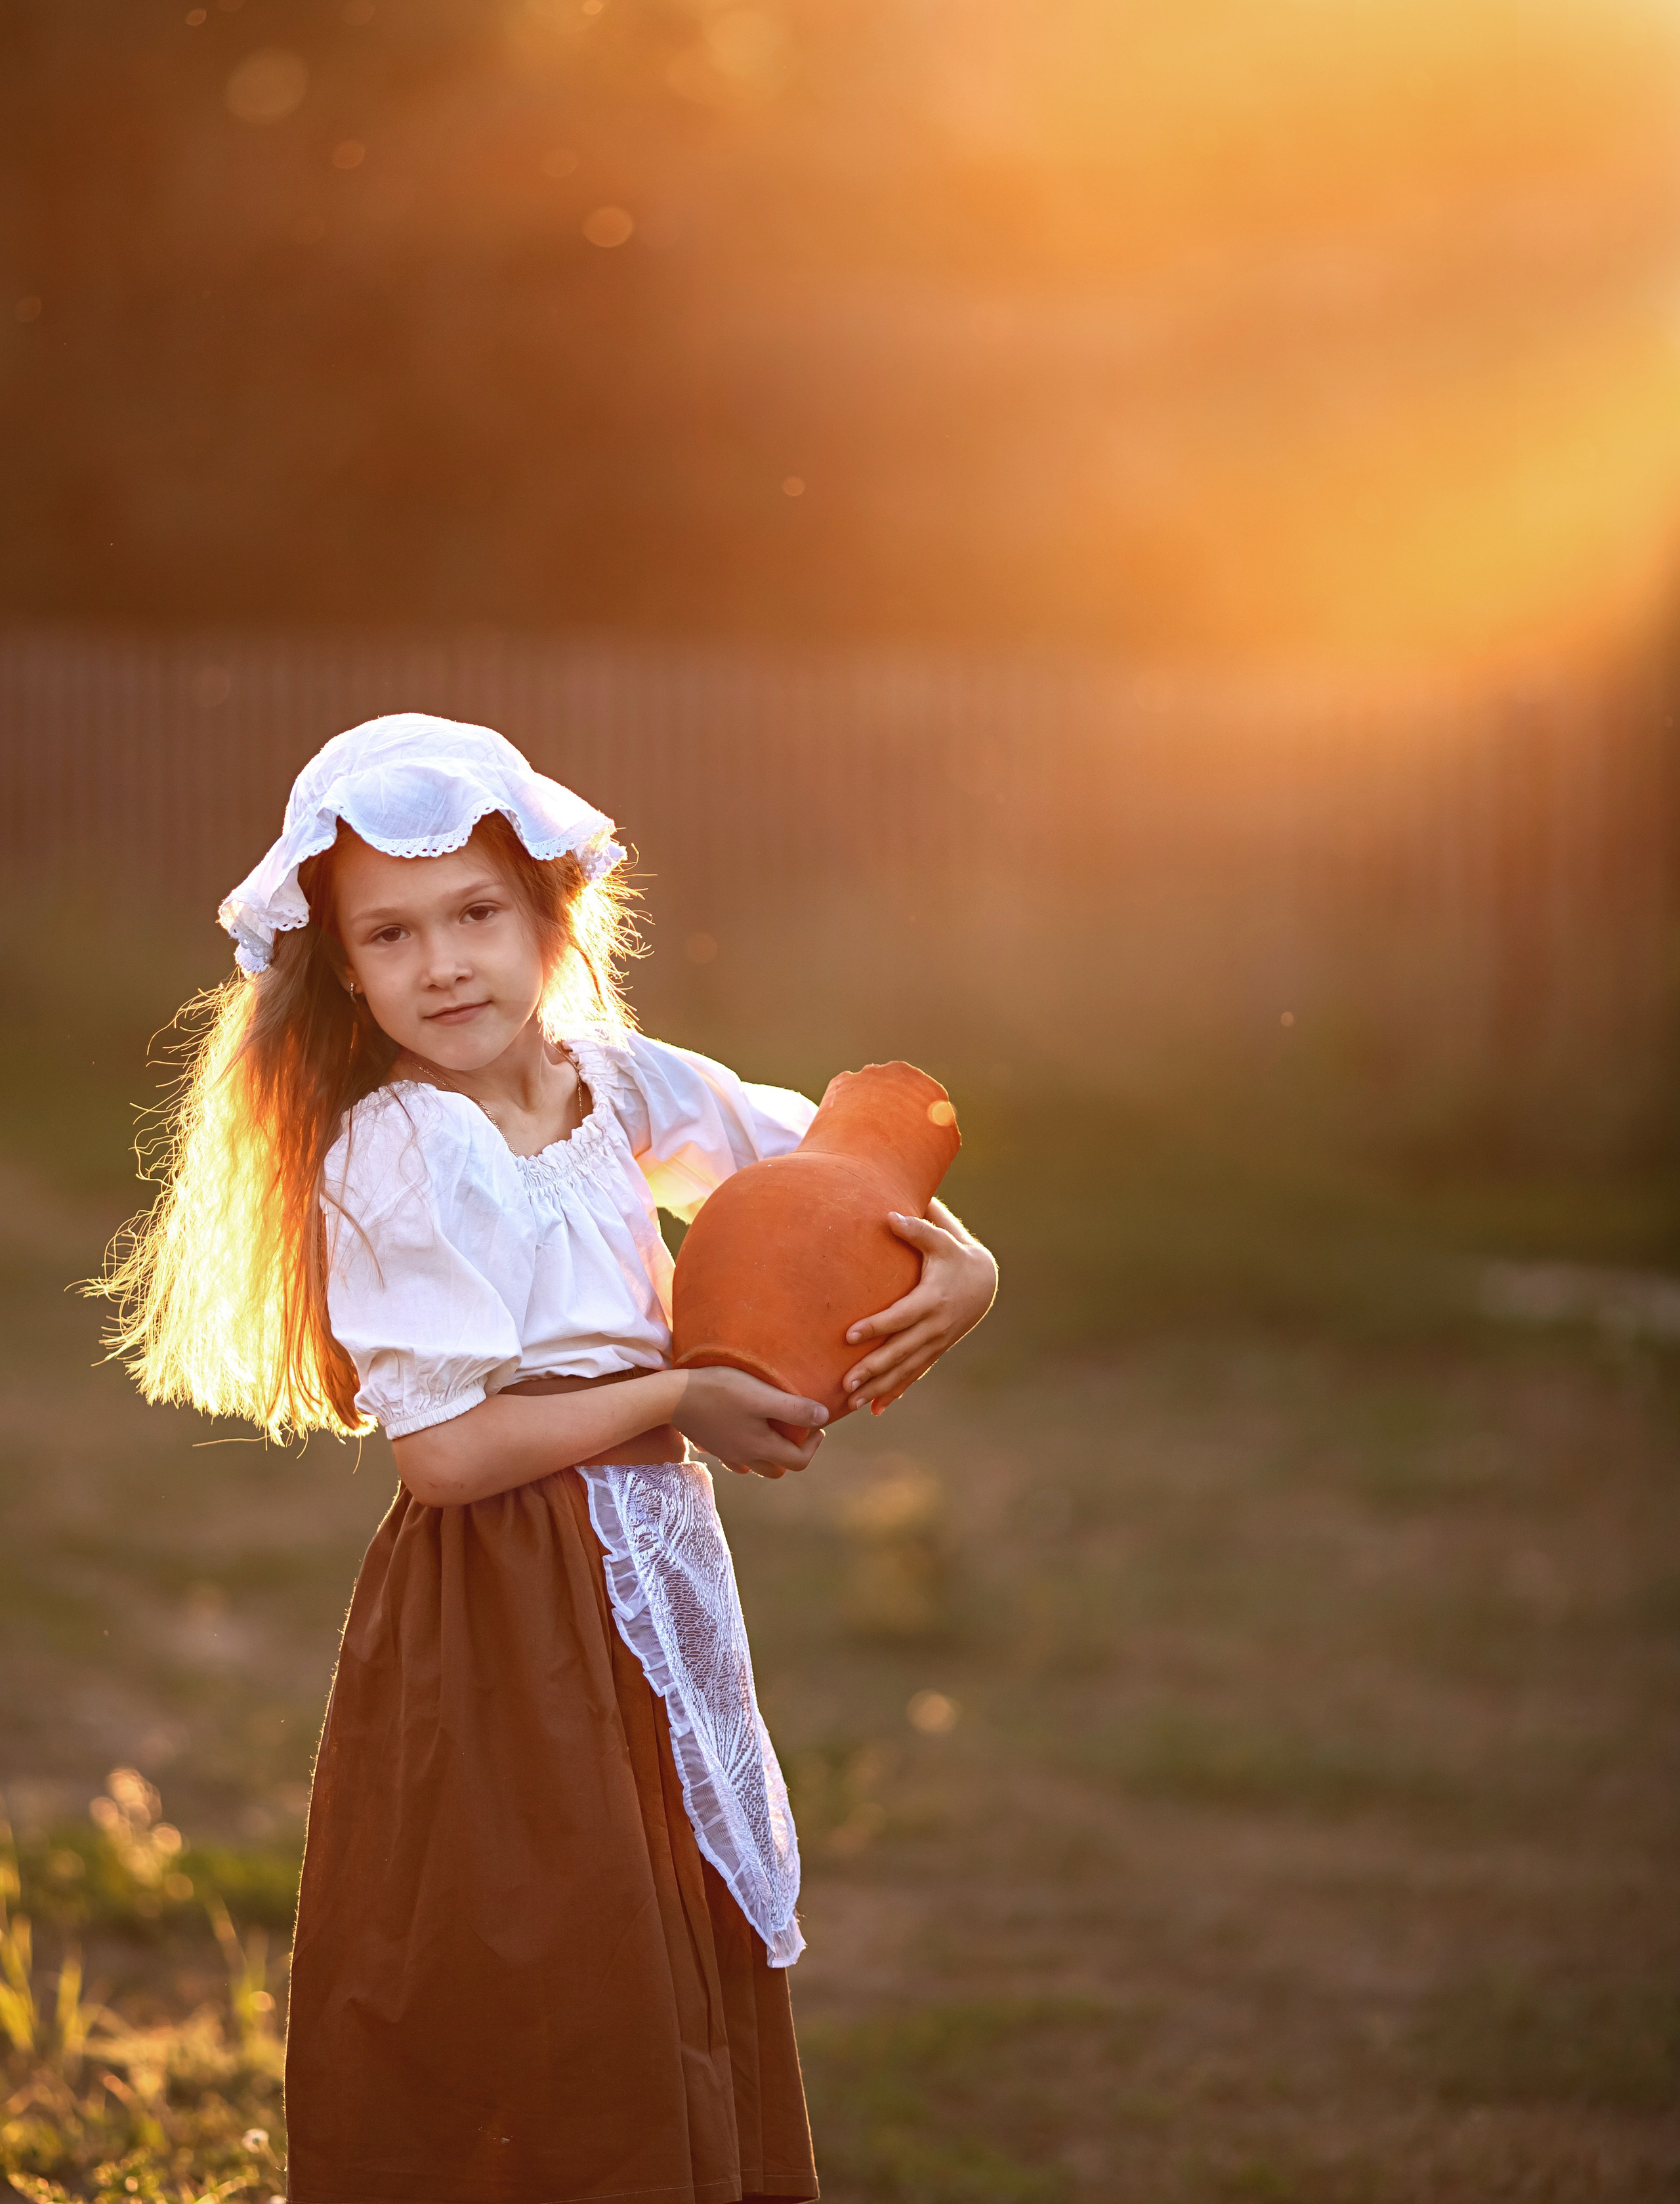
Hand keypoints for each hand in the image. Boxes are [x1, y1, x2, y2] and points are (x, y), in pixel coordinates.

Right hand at [672, 1366, 828, 1479]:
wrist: (673, 1397)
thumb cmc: (720, 1392)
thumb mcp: (762, 1397)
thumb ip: (794, 1410)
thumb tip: (822, 1418)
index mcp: (761, 1448)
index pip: (799, 1461)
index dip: (813, 1446)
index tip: (817, 1426)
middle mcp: (744, 1457)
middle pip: (778, 1469)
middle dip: (793, 1452)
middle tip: (797, 1428)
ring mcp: (725, 1454)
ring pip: (755, 1465)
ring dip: (769, 1453)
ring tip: (771, 1429)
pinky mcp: (710, 1444)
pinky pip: (733, 1456)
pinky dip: (744, 1449)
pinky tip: (742, 1430)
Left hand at [841, 1203, 997, 1414]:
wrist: (983, 1283)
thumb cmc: (954, 1255)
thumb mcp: (941, 1240)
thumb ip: (917, 1229)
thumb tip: (890, 1215)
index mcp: (932, 1300)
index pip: (900, 1317)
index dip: (876, 1326)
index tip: (849, 1336)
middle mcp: (934, 1328)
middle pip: (900, 1352)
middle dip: (873, 1369)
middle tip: (845, 1382)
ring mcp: (934, 1344)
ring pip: (904, 1370)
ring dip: (878, 1387)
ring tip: (850, 1401)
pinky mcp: (933, 1352)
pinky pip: (913, 1376)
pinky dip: (895, 1393)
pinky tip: (875, 1410)